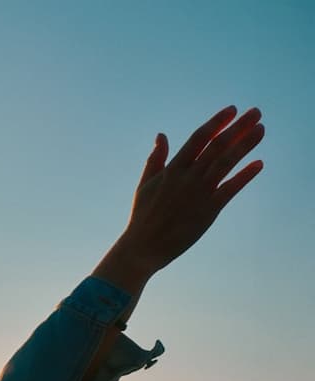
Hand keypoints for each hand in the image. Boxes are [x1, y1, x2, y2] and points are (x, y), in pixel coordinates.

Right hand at [113, 105, 264, 276]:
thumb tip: (161, 135)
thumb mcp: (145, 184)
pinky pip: (231, 189)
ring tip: (261, 129)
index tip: (232, 110)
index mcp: (172, 169)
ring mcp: (199, 193)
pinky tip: (259, 163)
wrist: (143, 247)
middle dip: (239, 127)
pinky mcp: (209, 210)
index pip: (199, 138)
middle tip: (256, 112)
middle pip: (218, 145)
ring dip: (246, 144)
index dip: (217, 122)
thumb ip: (155, 159)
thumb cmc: (143, 216)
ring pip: (227, 162)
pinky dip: (245, 175)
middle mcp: (188, 177)